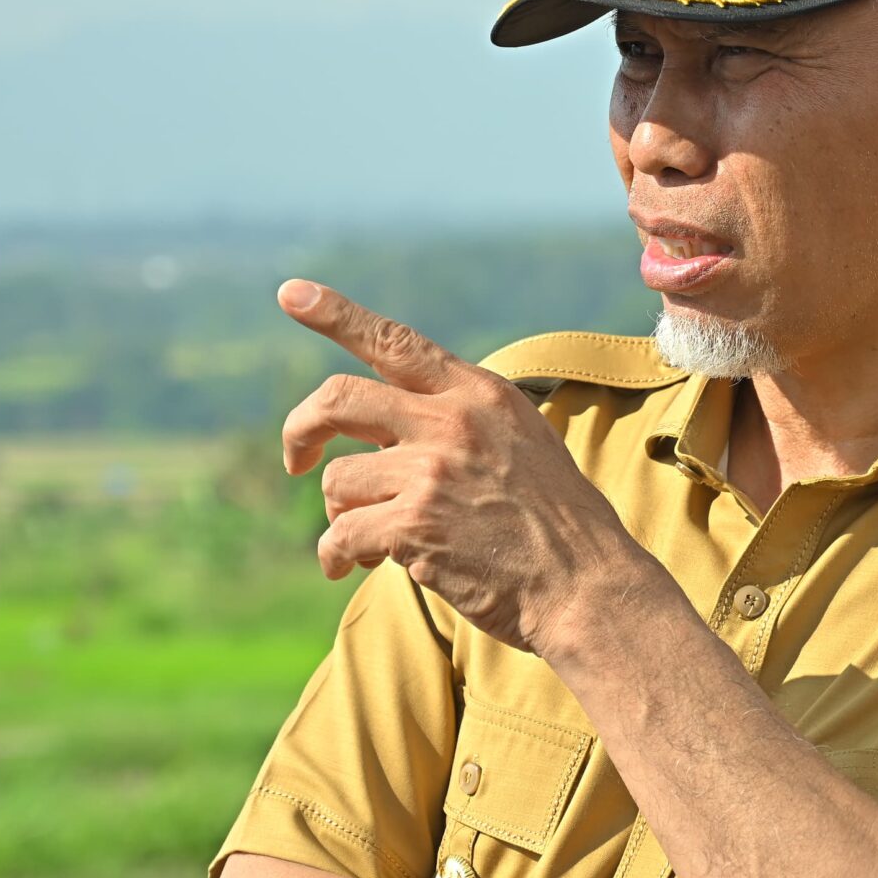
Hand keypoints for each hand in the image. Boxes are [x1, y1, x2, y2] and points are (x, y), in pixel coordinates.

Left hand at [275, 279, 657, 652]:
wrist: (586, 585)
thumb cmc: (558, 525)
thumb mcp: (523, 442)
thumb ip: (462, 421)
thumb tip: (393, 428)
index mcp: (479, 394)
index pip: (396, 341)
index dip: (336, 314)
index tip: (292, 293)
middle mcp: (451, 421)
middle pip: (338, 399)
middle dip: (301, 429)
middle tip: (298, 458)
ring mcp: (431, 471)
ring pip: (337, 480)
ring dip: (340, 516)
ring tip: (365, 542)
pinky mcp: (414, 524)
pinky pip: (340, 535)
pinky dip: (336, 556)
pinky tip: (350, 567)